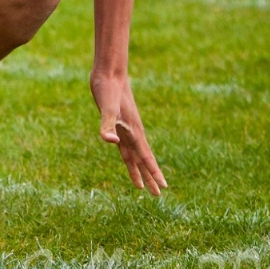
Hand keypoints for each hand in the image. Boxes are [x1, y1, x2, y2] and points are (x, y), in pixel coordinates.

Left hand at [91, 71, 166, 196]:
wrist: (108, 73)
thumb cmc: (108, 89)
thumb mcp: (106, 107)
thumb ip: (107, 125)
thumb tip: (111, 141)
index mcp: (133, 131)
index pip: (145, 157)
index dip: (153, 172)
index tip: (163, 187)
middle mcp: (132, 132)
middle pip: (143, 160)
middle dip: (150, 177)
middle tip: (157, 195)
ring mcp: (126, 129)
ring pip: (134, 155)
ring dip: (138, 170)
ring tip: (142, 186)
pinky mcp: (117, 124)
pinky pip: (125, 146)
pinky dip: (128, 156)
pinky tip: (128, 161)